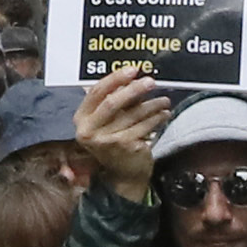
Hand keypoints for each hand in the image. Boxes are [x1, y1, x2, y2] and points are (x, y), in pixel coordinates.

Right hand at [75, 65, 170, 198]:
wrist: (123, 175)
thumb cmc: (115, 143)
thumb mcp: (106, 122)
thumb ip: (112, 102)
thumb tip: (131, 79)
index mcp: (82, 120)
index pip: (96, 93)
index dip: (115, 79)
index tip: (132, 70)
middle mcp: (90, 132)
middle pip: (112, 103)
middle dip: (133, 89)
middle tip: (151, 81)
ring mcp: (107, 141)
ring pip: (132, 114)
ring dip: (152, 105)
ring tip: (163, 100)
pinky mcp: (124, 147)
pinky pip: (144, 126)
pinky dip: (157, 118)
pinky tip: (164, 114)